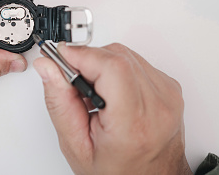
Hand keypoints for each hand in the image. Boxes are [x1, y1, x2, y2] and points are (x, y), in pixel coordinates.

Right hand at [33, 43, 191, 174]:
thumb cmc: (117, 171)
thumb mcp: (76, 145)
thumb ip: (59, 103)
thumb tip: (48, 67)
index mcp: (134, 124)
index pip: (111, 68)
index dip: (81, 55)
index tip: (60, 56)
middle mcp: (158, 106)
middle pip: (116, 57)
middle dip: (87, 60)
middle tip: (73, 82)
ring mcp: (168, 95)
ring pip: (125, 54)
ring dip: (101, 65)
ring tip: (94, 93)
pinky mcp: (170, 88)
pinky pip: (136, 61)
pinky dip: (117, 69)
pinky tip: (110, 91)